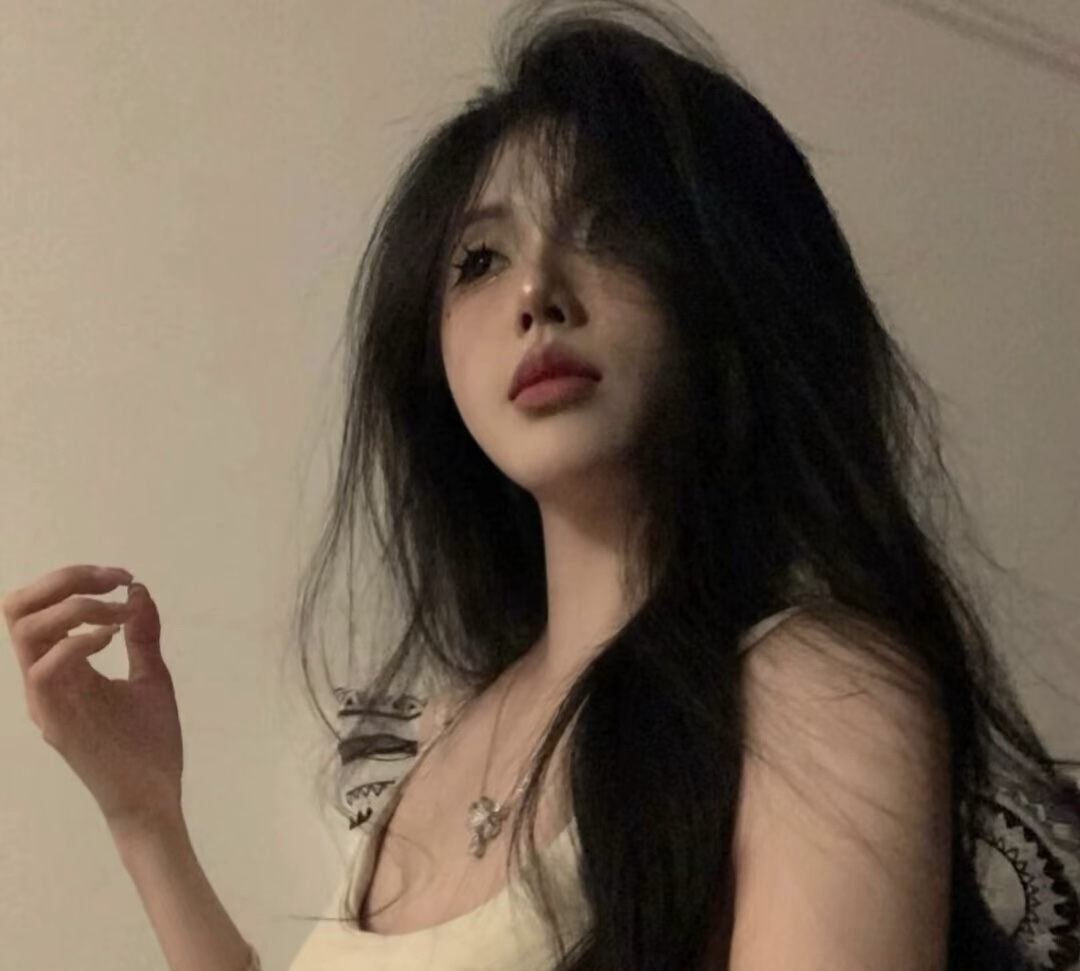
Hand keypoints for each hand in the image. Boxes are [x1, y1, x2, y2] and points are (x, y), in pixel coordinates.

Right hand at [4, 564, 183, 833]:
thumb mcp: (151, 676)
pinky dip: (77, 643)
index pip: (37, 607)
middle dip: (65, 579)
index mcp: (61, 668)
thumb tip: (137, 591)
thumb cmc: (149, 742)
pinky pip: (43, 672)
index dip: (74, 579)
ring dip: (75, 608)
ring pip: (25, 631)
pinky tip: (112, 640)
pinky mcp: (56, 723)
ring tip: (118, 616)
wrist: (154, 796)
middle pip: (17, 608)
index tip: (123, 578)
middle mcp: (44, 680)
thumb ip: (142, 636)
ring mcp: (46, 701)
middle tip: (114, 581)